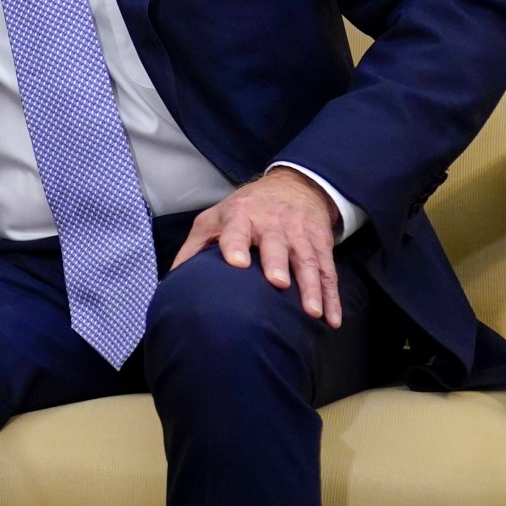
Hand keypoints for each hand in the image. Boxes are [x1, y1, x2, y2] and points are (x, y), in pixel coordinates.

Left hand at [172, 166, 343, 325]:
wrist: (294, 185)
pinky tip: (332, 319)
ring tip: (312, 313)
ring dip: (311, 288)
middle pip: (276, 245)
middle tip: (278, 283)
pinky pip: (328, 272)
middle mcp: (272, 224)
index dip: (235, 244)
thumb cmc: (246, 208)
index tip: (236, 263)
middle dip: (278, 263)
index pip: (236, 229)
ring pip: (307, 261)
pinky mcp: (321, 245)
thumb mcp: (215, 217)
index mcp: (241, 216)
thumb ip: (194, 246)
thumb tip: (173, 279)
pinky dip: (332, 297)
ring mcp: (299, 235)